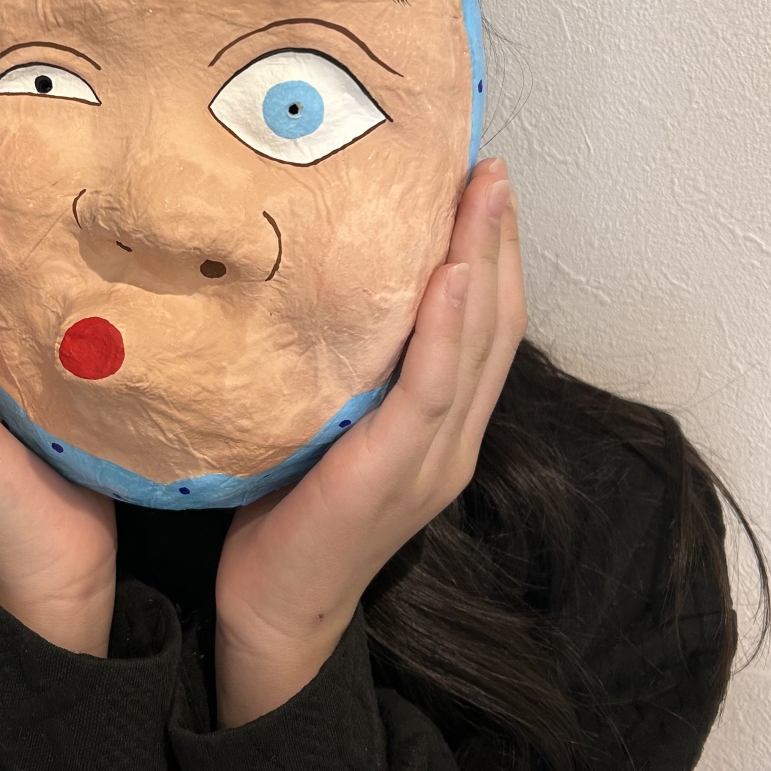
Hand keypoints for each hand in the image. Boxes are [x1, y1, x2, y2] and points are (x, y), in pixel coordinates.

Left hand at [213, 158, 525, 726]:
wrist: (273, 604)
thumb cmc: (289, 505)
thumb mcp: (323, 416)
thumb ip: (343, 364)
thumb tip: (312, 279)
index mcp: (439, 421)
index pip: (481, 322)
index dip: (490, 251)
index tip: (479, 183)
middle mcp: (452, 434)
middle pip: (494, 319)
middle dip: (498, 238)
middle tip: (489, 165)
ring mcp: (434, 456)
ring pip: (478, 343)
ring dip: (486, 262)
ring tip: (485, 193)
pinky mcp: (397, 472)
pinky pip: (433, 390)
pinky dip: (449, 331)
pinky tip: (453, 277)